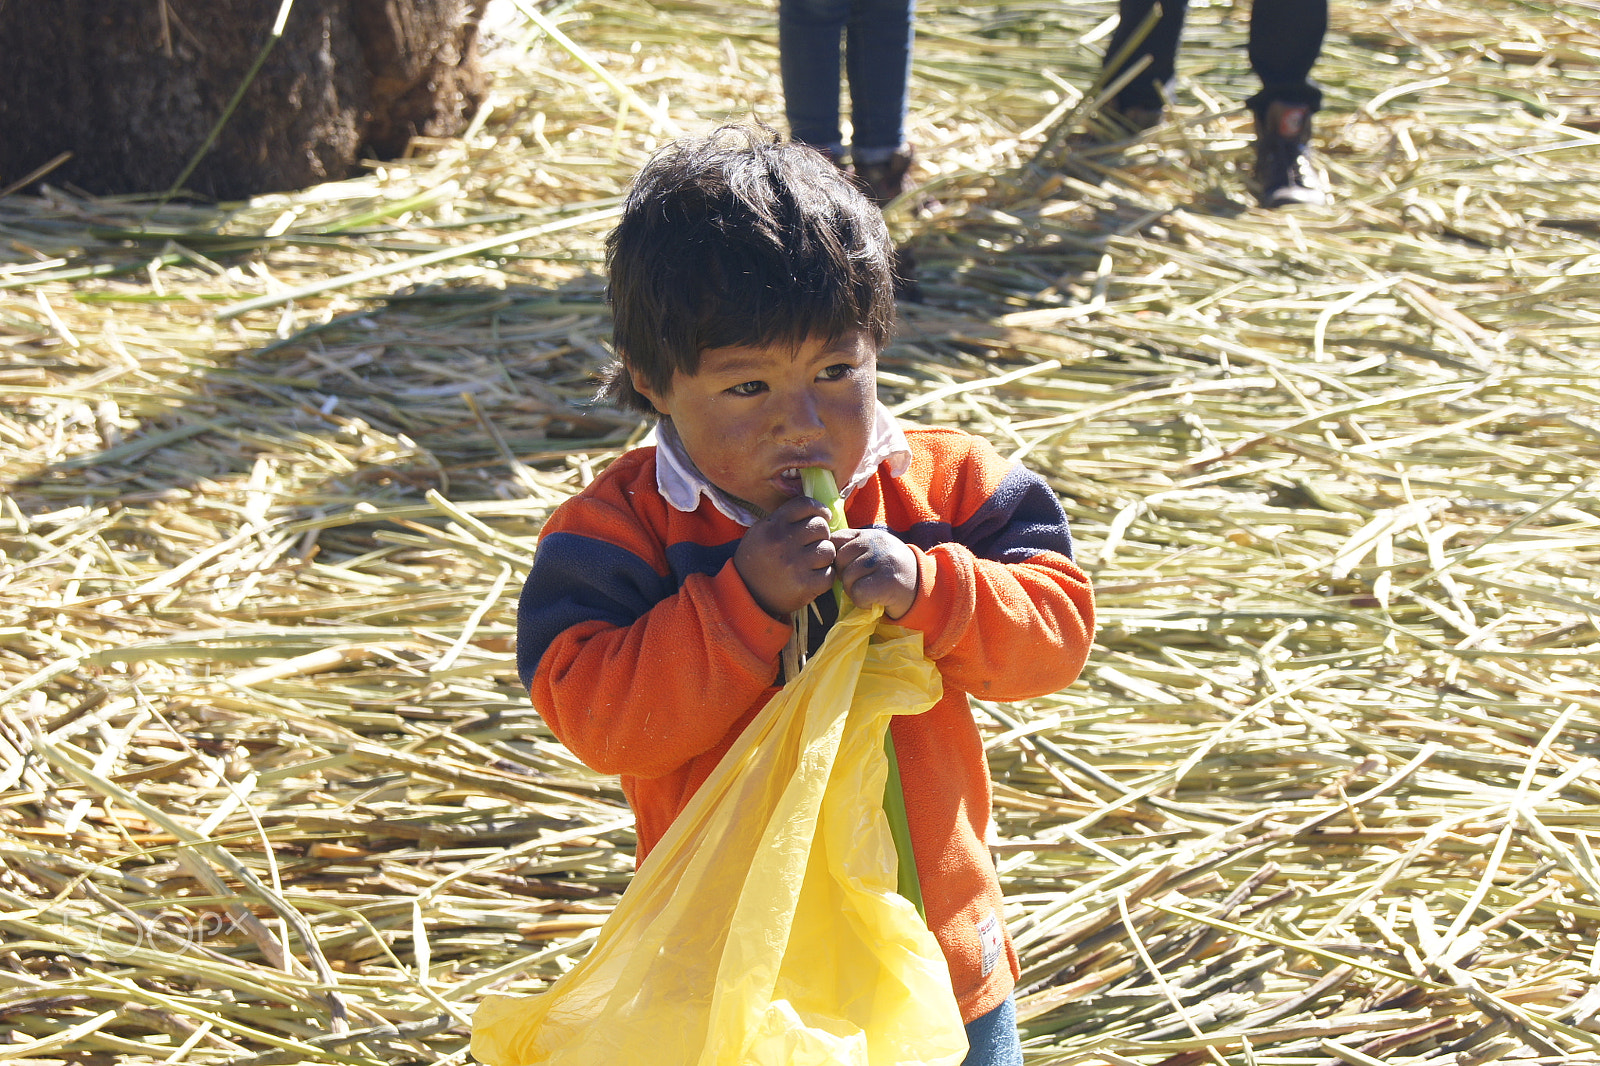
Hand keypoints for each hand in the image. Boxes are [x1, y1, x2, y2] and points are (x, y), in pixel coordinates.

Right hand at [735, 495, 837, 617]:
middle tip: (812, 546)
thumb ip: (785, 520)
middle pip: (821, 527)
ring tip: (811, 563)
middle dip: (821, 536)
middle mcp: (782, 542)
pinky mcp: (804, 585)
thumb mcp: (761, 532)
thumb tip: (820, 511)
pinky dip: (825, 577)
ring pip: (829, 550)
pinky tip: (812, 578)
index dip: (819, 509)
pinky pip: (830, 574)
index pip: (805, 505)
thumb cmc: (757, 560)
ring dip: (824, 557)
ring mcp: (794, 564)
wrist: (745, 594)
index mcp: (772, 526)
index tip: (824, 516)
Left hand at [830, 528, 917, 619]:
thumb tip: (824, 553)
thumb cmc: (891, 572)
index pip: (836, 539)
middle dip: (845, 576)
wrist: (923, 588)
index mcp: (869, 534)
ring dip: (854, 591)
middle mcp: (876, 542)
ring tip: (871, 590)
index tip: (848, 568)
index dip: (836, 558)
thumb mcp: (873, 551)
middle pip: (839, 560)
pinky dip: (863, 602)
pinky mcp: (887, 580)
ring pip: (848, 578)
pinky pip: (858, 593)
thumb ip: (852, 547)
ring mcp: (883, 560)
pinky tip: (874, 599)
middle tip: (863, 583)